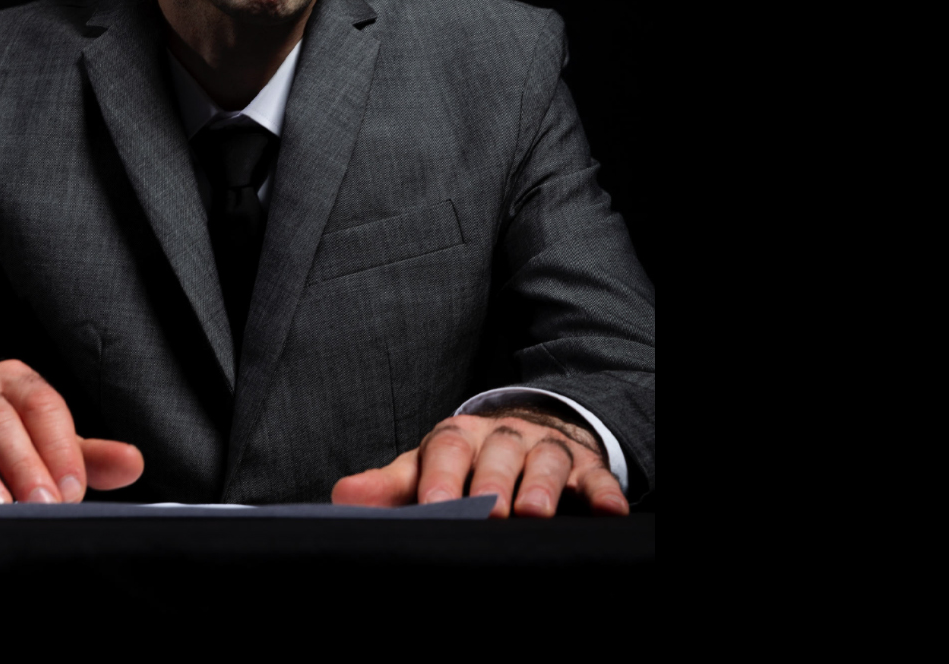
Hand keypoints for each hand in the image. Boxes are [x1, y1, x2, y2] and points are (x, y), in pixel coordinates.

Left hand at [331, 411, 628, 517]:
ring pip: (546, 462)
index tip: (433, 506)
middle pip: (498, 454)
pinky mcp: (586, 467)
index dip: (441, 477)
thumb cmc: (464, 464)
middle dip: (492, 483)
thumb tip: (340, 498)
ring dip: (541, 487)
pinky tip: (607, 510)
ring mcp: (546, 449)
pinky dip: (603, 493)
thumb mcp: (425, 469)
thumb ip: (388, 486)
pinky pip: (596, 478)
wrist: (523, 435)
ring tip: (533, 513)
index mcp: (459, 436)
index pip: (447, 449)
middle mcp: (504, 437)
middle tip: (487, 510)